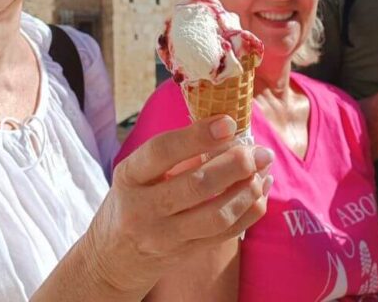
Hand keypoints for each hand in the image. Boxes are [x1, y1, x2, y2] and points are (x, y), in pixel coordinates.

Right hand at [85, 116, 272, 295]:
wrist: (113, 255)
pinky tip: (261, 190)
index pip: (163, 152)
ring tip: (263, 169)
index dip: (198, 136)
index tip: (229, 122)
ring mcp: (164, 237)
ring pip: (216, 215)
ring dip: (248, 190)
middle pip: (197, 185)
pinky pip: (225, 234)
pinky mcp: (185, 254)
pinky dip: (250, 210)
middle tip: (259, 151)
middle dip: (236, 165)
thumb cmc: (135, 196)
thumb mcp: (140, 170)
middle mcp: (143, 208)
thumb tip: (228, 127)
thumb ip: (176, 151)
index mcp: (130, 176)